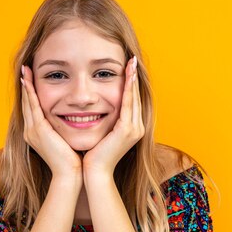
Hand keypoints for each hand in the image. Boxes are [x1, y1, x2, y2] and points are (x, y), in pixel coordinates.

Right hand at [21, 64, 82, 179]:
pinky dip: (30, 92)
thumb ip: (64, 130)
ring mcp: (33, 130)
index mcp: (36, 134)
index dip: (31, 94)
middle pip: (26, 104)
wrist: (70, 175)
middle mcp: (31, 131)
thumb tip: (75, 121)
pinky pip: (33, 106)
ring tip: (25, 69)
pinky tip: (29, 80)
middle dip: (26, 86)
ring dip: (26, 85)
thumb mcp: (66, 141)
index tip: (32, 80)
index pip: (32, 109)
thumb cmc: (72, 161)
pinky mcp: (39, 129)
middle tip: (25, 69)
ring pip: (27, 102)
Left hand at [82, 56, 144, 177]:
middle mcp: (137, 127)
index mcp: (131, 128)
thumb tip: (95, 109)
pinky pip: (128, 103)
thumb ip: (104, 122)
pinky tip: (127, 75)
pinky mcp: (127, 130)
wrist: (95, 172)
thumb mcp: (101, 134)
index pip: (133, 101)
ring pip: (134, 97)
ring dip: (133, 79)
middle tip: (132, 59)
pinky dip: (128, 88)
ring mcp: (134, 129)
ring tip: (131, 62)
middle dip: (134, 78)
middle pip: (137, 97)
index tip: (128, 68)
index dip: (131, 84)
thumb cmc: (93, 155)